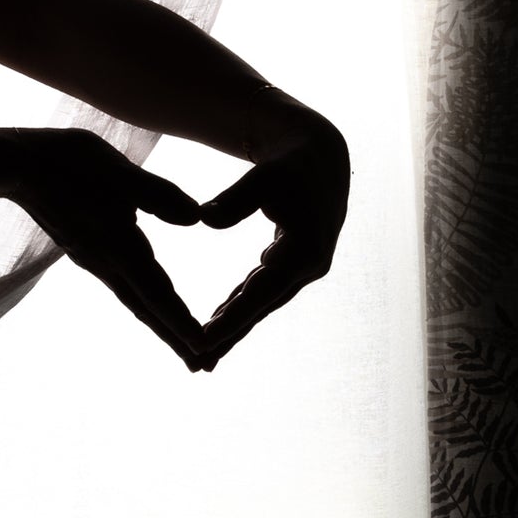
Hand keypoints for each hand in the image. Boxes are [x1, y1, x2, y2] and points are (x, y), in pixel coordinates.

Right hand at [0, 127, 208, 365]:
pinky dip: (145, 303)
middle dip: (177, 338)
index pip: (156, 292)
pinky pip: (124, 286)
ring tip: (185, 346)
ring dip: (162, 325)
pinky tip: (150, 304)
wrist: (13, 165)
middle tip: (205, 367)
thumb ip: (155, 194)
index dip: (181, 322)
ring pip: (136, 300)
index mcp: (118, 245)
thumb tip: (196, 217)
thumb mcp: (116, 169)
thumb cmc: (65, 160)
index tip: (204, 350)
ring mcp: (95, 259)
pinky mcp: (87, 251)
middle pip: (148, 309)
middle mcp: (106, 262)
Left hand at [195, 105, 350, 365]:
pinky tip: (218, 324)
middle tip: (199, 363)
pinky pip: (261, 291)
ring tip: (205, 356)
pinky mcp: (292, 263)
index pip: (262, 292)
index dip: (232, 318)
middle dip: (230, 335)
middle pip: (262, 307)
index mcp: (306, 250)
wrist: (319, 154)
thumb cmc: (292, 162)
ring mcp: (302, 267)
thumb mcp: (264, 177)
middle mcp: (308, 267)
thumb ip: (235, 199)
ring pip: (261, 303)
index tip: (204, 340)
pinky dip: (240, 307)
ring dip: (234, 328)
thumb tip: (203, 219)